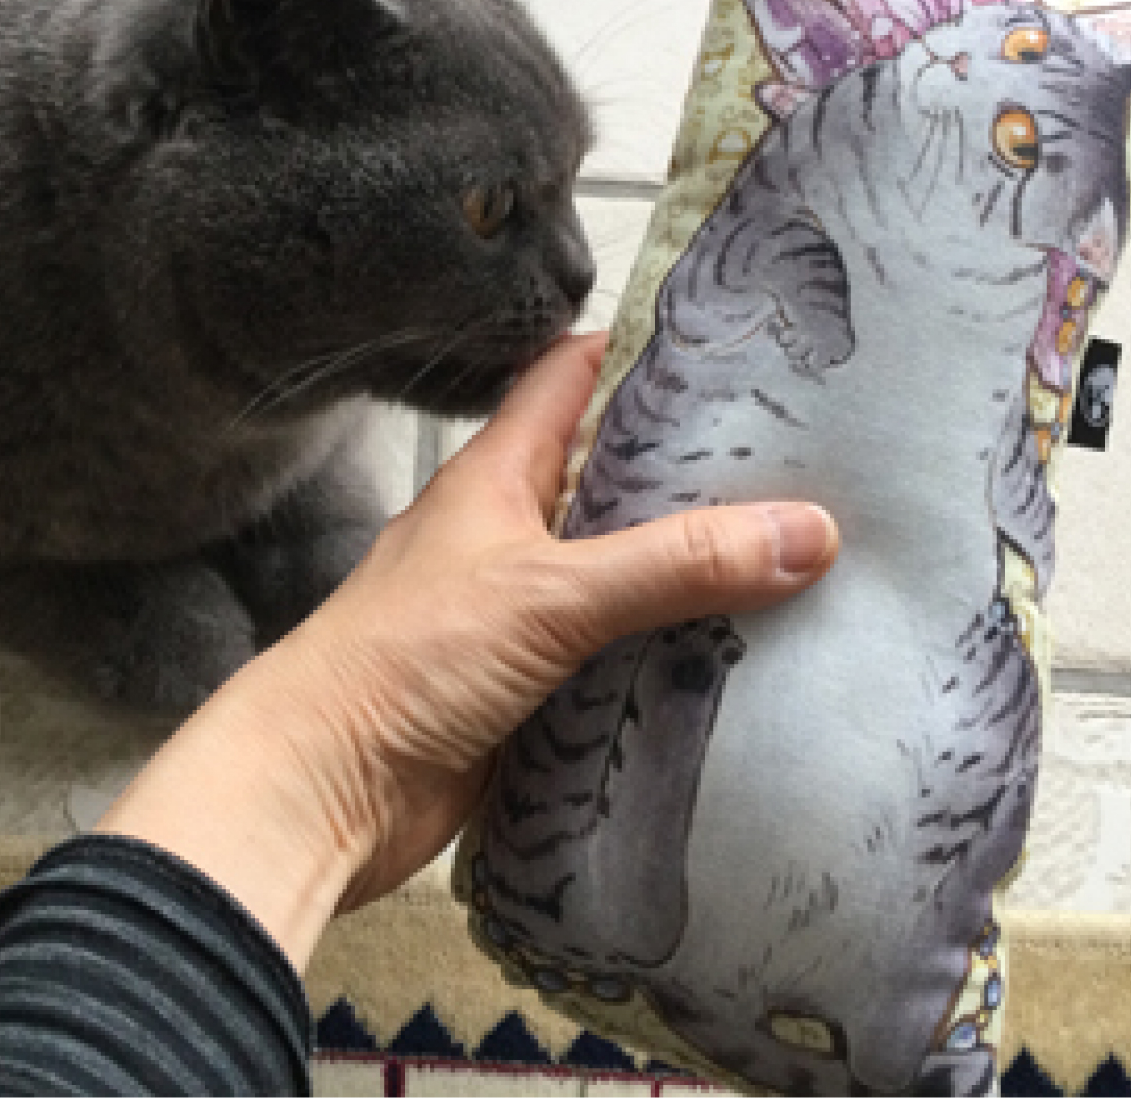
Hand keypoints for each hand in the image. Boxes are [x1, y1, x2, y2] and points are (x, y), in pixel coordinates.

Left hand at [96, 332, 839, 968]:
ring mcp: (521, 617)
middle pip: (614, 481)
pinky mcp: (532, 693)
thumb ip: (675, 562)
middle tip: (804, 461)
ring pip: (624, 577)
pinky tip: (745, 663)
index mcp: (498, 477)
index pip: (572, 378)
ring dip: (694, 576)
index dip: (642, 350)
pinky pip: (618, 663)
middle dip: (696, 472)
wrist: (321, 790)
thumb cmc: (402, 662)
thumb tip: (808, 529)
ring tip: (805, 560)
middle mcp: (511, 536)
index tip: (733, 340)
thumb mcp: (549, 594)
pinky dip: (672, 661)